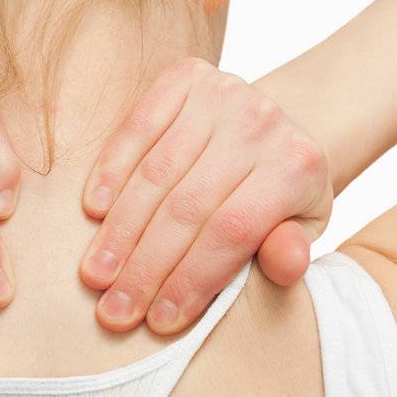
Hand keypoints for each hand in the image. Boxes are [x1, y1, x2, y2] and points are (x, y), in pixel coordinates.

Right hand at [79, 58, 332, 333]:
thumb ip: (292, 250)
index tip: (159, 321)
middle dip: (146, 266)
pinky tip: (92, 211)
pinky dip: (111, 169)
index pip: (234, 231)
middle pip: (189, 205)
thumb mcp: (304, 226)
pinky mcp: (186, 76)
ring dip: (120, 230)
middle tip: (114, 311)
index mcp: (297, 163)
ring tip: (96, 275)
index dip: (192, 278)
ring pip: (157, 172)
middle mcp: (261, 121)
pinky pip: (137, 127)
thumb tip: (284, 264)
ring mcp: (222, 92)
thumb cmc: (285, 190)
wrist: (278, 123)